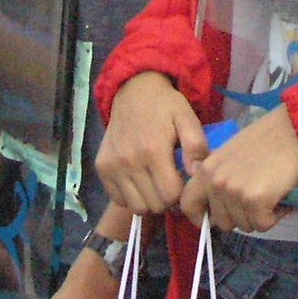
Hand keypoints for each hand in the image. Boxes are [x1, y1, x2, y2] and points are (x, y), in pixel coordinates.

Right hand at [98, 73, 208, 214]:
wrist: (133, 91)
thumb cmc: (165, 106)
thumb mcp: (187, 118)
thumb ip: (196, 146)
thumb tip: (195, 174)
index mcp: (153, 151)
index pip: (170, 196)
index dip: (181, 193)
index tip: (181, 180)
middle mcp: (129, 162)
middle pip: (154, 205)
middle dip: (166, 198)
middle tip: (169, 181)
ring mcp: (113, 167)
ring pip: (136, 207)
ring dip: (149, 199)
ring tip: (154, 181)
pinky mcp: (102, 168)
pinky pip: (119, 199)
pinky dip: (131, 196)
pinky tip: (139, 179)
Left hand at [183, 106, 297, 233]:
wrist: (292, 130)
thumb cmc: (265, 141)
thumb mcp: (228, 156)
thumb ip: (216, 177)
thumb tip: (211, 205)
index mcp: (205, 170)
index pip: (188, 205)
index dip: (201, 219)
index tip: (217, 220)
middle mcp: (215, 182)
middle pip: (222, 223)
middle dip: (241, 217)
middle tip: (257, 202)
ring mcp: (234, 191)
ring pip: (244, 226)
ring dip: (260, 216)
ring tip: (270, 194)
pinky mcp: (255, 200)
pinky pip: (263, 225)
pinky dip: (275, 216)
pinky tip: (280, 199)